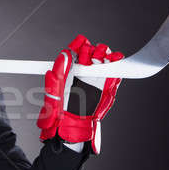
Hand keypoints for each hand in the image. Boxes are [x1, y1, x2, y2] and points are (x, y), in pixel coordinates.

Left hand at [36, 34, 123, 153]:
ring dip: (103, 54)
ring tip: (100, 57)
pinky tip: (115, 58)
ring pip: (102, 58)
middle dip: (91, 50)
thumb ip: (57, 75)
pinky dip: (116, 62)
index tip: (81, 42)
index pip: (74, 52)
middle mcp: (81, 72)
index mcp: (67, 71)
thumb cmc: (59, 113)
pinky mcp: (106, 85)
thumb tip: (63, 57)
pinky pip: (113, 70)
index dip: (78, 45)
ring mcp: (94, 78)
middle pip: (89, 52)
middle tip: (90, 56)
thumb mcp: (53, 94)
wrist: (72, 127)